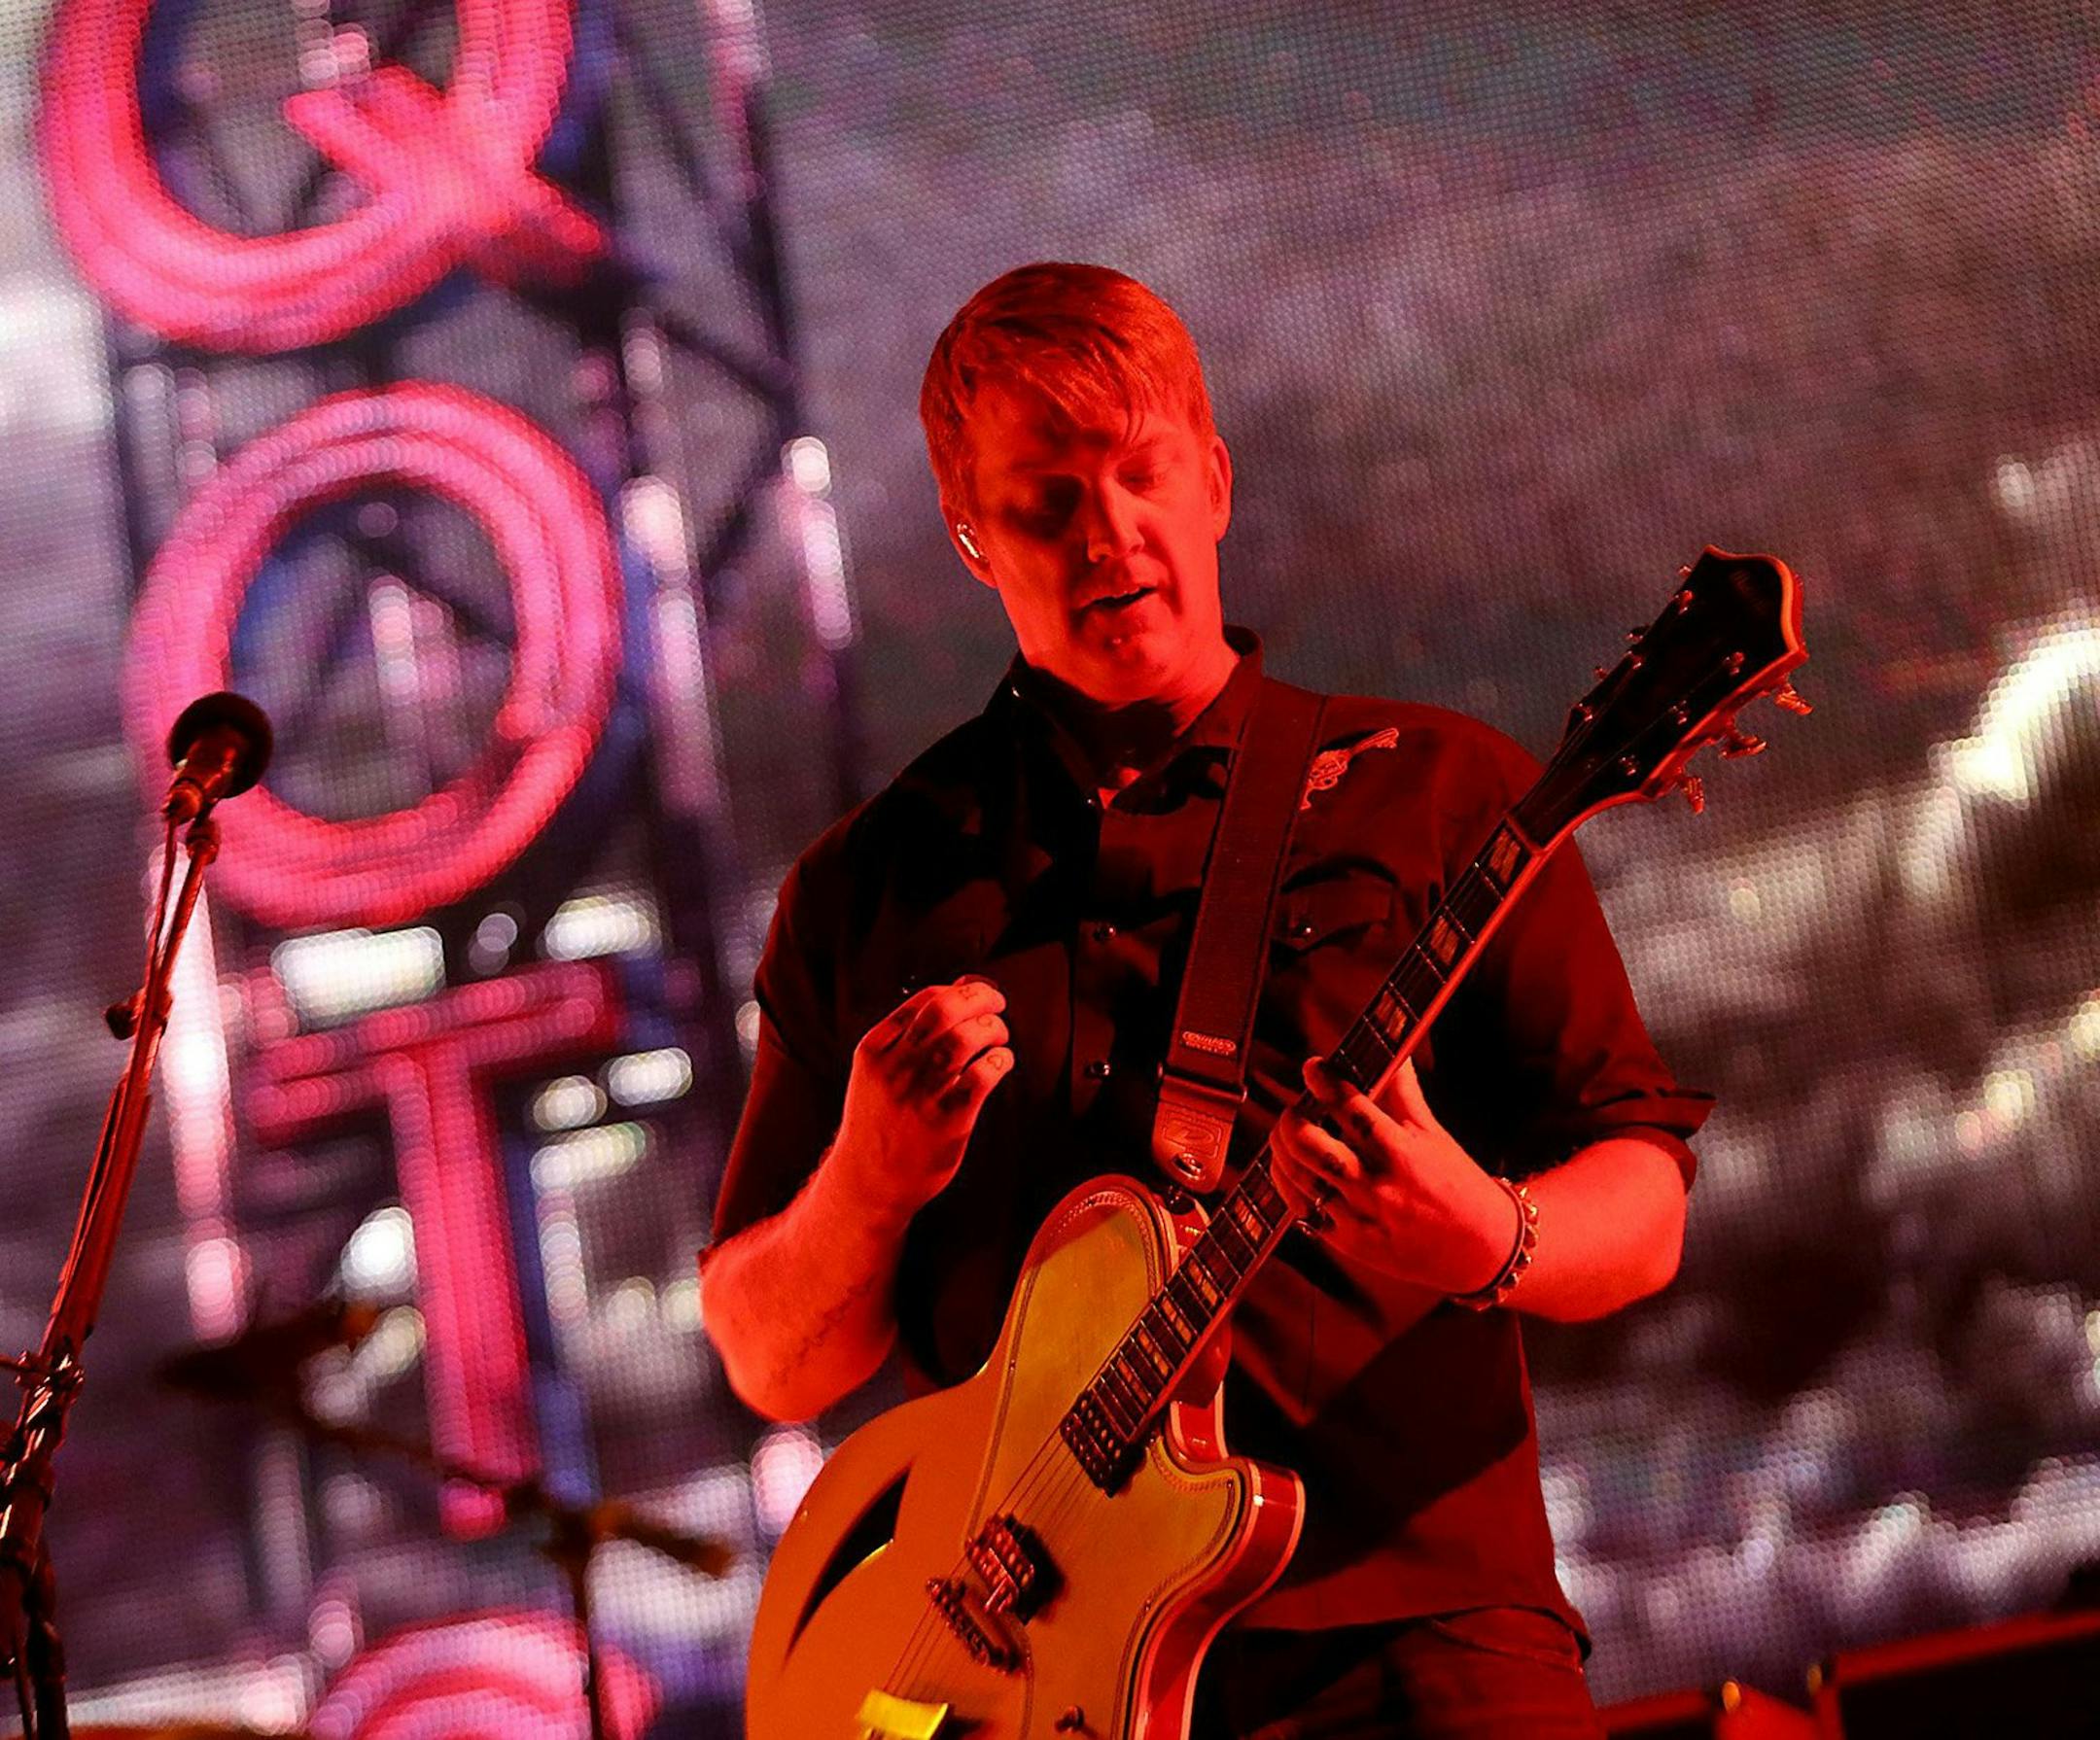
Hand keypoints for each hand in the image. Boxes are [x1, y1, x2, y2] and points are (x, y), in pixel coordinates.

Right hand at [827, 977, 1013, 1221]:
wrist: (868, 1182)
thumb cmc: (881, 1120)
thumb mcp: (879, 1072)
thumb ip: (913, 1033)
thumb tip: (963, 985)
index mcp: (874, 1050)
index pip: (925, 999)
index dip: (960, 990)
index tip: (976, 995)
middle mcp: (895, 1068)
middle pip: (945, 1010)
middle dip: (980, 998)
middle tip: (997, 1004)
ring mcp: (920, 1095)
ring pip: (966, 1038)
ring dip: (993, 1029)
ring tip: (998, 1038)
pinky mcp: (947, 1121)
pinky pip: (983, 1076)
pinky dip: (1001, 1061)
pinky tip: (1001, 1064)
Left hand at [1270, 1055, 1518, 1295]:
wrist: (1484, 1250)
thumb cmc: (1459, 1185)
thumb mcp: (1435, 1135)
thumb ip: (1405, 1093)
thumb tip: (1395, 1049)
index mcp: (1404, 1153)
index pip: (1355, 1111)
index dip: (1327, 1085)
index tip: (1312, 1068)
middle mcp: (1380, 1187)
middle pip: (1314, 1147)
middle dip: (1292, 1121)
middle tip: (1293, 1109)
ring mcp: (1362, 1219)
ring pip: (1302, 1179)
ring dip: (1282, 1151)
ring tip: (1285, 1135)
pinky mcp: (1351, 1245)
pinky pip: (1305, 1213)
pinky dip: (1289, 1187)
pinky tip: (1289, 1170)